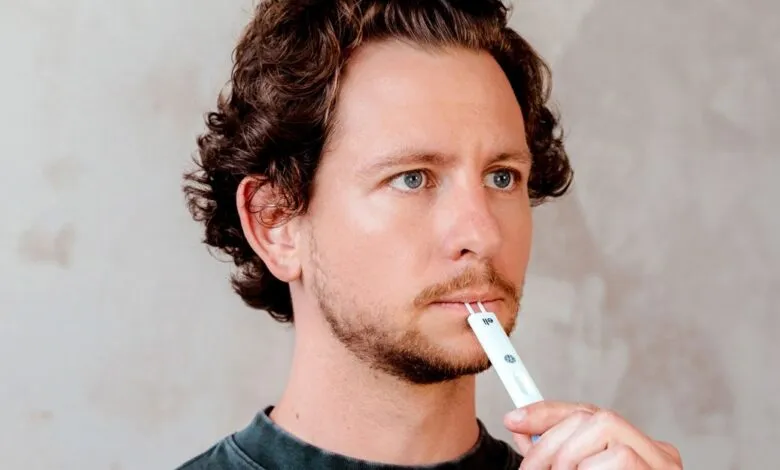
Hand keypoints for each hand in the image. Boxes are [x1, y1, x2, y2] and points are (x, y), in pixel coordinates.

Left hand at [504, 401, 681, 468]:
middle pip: (596, 418)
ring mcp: (660, 467)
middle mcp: (656, 454)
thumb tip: (521, 427)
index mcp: (635, 450)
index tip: (513, 420)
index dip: (548, 414)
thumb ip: (554, 456)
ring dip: (569, 456)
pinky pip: (619, 458)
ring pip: (605, 429)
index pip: (589, 413)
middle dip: (552, 441)